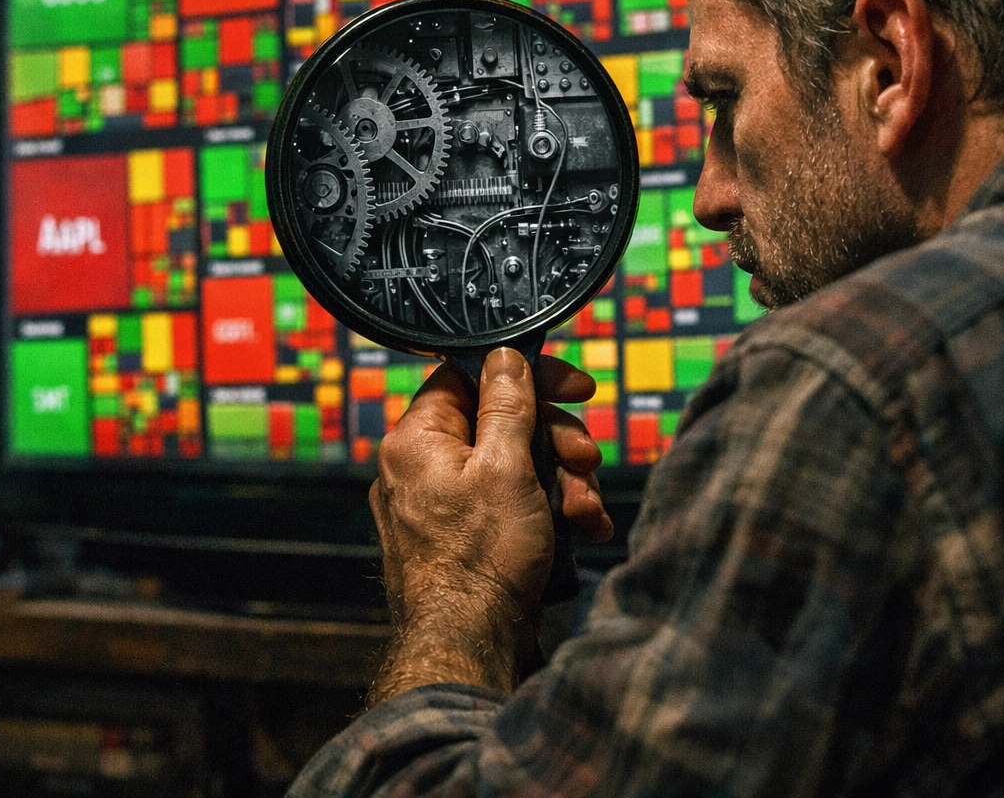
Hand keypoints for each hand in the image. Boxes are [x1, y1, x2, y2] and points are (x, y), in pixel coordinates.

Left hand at [365, 348, 611, 703]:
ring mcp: (440, 507)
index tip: (574, 389)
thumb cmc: (480, 559)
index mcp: (416, 439)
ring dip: (561, 483)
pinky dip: (547, 514)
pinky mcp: (462, 541)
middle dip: (555, 442)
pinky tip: (582, 531)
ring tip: (586, 511)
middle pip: (500, 425)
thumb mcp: (507, 466)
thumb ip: (508, 405)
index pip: (469, 377)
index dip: (527, 378)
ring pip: (512, 468)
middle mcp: (420, 469)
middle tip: (587, 459)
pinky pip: (508, 507)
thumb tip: (505, 355)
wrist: (469, 647)